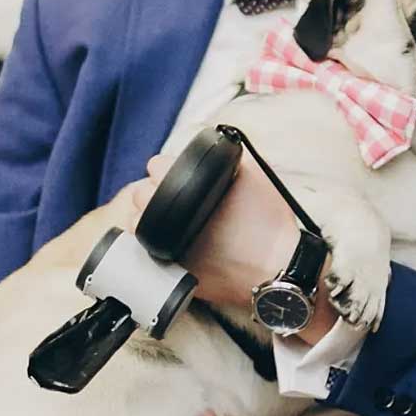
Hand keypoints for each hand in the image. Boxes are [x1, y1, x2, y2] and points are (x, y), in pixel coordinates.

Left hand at [130, 152, 340, 342]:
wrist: (277, 267)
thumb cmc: (269, 223)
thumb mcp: (254, 177)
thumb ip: (226, 156)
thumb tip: (210, 146)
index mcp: (191, 189)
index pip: (156, 166)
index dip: (167, 168)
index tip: (177, 175)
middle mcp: (174, 218)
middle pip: (141, 194)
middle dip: (154, 192)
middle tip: (176, 199)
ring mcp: (169, 246)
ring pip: (137, 224)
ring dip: (148, 218)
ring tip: (172, 222)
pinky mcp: (172, 270)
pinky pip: (147, 251)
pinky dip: (155, 243)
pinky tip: (175, 241)